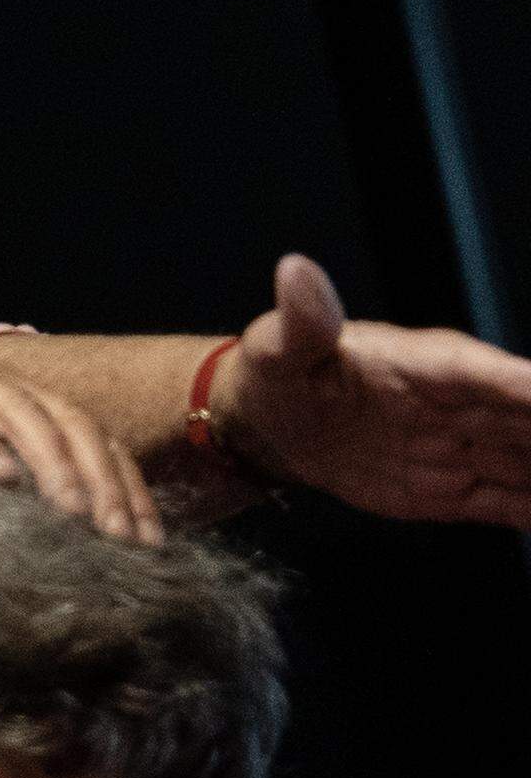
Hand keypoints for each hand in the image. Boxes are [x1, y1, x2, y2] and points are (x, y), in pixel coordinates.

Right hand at [0, 354, 162, 542]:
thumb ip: (9, 521)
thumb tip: (80, 570)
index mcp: (17, 412)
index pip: (91, 442)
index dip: (125, 489)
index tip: (147, 544)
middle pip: (69, 423)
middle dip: (100, 481)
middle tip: (117, 535)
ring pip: (21, 410)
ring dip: (52, 462)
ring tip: (69, 511)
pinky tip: (0, 478)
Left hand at [217, 254, 530, 524]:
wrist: (271, 423)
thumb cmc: (280, 371)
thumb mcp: (280, 347)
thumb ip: (302, 321)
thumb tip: (295, 272)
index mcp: (436, 365)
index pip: (501, 380)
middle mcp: (466, 405)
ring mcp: (465, 448)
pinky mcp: (453, 490)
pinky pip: (513, 504)